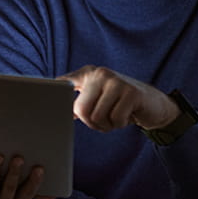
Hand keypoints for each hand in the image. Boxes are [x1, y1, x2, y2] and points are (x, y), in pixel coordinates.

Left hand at [60, 66, 178, 132]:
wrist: (153, 104)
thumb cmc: (120, 104)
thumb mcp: (98, 97)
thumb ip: (78, 102)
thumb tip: (57, 111)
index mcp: (88, 74)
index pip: (64, 83)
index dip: (54, 92)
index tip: (44, 100)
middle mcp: (100, 73)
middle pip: (81, 109)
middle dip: (91, 123)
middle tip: (103, 120)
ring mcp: (116, 81)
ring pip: (97, 116)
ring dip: (106, 125)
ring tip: (115, 117)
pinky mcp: (131, 92)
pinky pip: (115, 119)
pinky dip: (119, 124)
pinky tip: (127, 116)